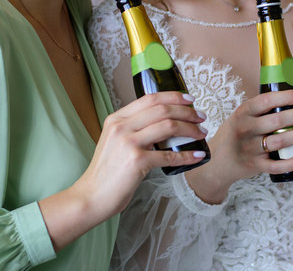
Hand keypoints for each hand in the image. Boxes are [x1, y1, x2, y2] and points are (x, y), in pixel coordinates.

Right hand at [39, 91, 207, 249]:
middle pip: (162, 110)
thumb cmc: (107, 171)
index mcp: (116, 119)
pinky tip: (197, 156)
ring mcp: (128, 143)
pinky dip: (187, 155)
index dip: (173, 96)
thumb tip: (164, 123)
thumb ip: (134, 129)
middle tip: (201, 117)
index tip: (189, 99)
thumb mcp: (115, 141)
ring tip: (201, 133)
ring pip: (168, 127)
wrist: (91, 196)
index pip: (150, 99)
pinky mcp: (136, 161)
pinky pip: (169, 155)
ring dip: (190, 129)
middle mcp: (121, 127)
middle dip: (187, 112)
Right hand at [187, 90, 292, 203]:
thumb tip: (289, 97)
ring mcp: (251, 149)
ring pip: (281, 141)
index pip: (266, 100)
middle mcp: (246, 130)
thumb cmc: (234, 135)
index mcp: (242, 114)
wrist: (216, 163)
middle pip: (278, 120)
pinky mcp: (256, 166)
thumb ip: (258, 110)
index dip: (287, 96)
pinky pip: (278, 166)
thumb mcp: (239, 117)